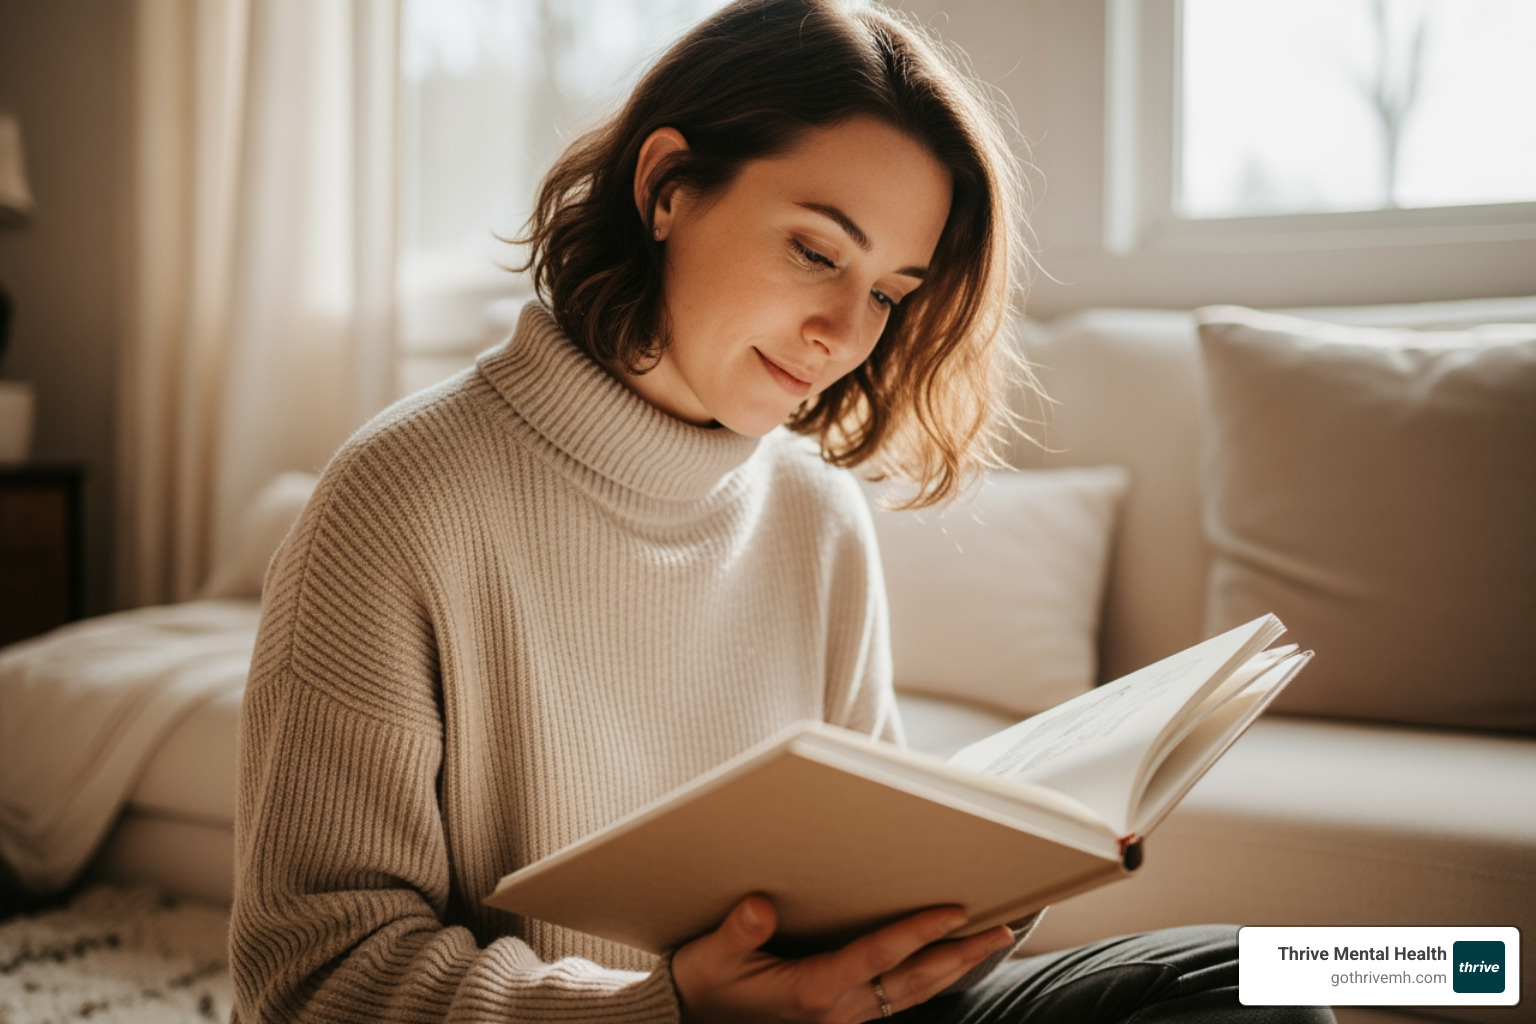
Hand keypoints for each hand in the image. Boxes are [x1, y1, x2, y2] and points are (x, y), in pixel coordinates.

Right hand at [671, 895, 1015, 1023]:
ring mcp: (842, 1018)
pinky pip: (895, 1000)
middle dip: (959, 954)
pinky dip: (926, 979)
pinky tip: (941, 964)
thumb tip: (760, 907)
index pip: (878, 956)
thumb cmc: (702, 988)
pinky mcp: (840, 1018)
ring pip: (910, 994)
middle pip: (912, 981)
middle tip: (1000, 928)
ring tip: (988, 942)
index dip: (918, 932)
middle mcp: (836, 1009)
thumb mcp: (709, 959)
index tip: (953, 910)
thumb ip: (737, 933)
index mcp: (811, 991)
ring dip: (952, 968)